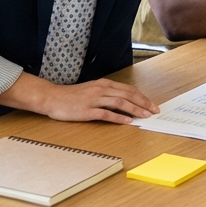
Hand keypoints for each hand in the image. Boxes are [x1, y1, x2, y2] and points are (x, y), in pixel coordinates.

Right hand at [0, 73, 159, 123]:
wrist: (51, 98)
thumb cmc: (71, 96)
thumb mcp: (91, 91)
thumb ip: (106, 95)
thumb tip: (123, 103)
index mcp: (104, 84)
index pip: (128, 89)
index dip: (142, 97)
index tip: (152, 105)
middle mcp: (101, 90)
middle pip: (128, 95)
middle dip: (144, 103)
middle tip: (154, 111)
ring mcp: (94, 99)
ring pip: (120, 103)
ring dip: (135, 110)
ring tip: (145, 116)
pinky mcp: (87, 110)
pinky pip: (106, 114)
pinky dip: (118, 117)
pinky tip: (127, 122)